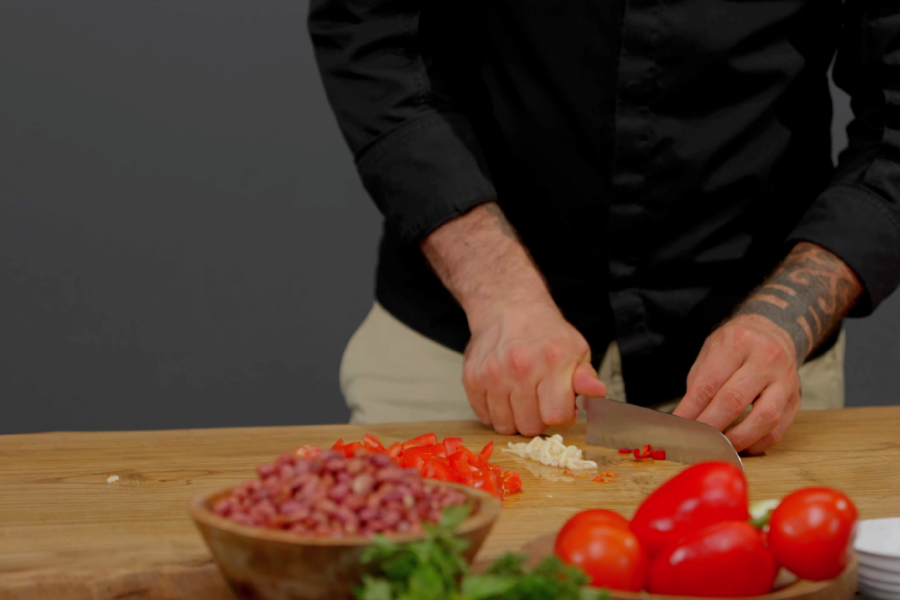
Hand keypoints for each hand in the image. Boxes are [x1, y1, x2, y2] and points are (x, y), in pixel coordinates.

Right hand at [463, 299, 606, 435]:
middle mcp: (521, 367)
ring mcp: (493, 373)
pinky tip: (502, 393)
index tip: (559, 404)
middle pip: (529, 426)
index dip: (561, 416)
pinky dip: (494, 411)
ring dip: (514, 418)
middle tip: (538, 399)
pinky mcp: (472, 378)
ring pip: (504, 426)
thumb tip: (597, 392)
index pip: (556, 417)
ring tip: (520, 396)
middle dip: (537, 419)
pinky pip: (484, 416)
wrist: (508, 307)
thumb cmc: (546, 333)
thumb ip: (585, 377)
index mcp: (553, 361)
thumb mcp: (576, 349)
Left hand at [673, 314, 800, 454]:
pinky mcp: (796, 400)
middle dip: (711, 425)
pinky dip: (758, 443)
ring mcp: (785, 380)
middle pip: (734, 400)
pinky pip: (778, 429)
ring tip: (719, 446)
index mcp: (738, 342)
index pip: (710, 383)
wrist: (774, 332)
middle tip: (696, 439)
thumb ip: (700, 383)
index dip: (692, 409)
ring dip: (737, 438)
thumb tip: (686, 418)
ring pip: (764, 418)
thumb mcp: (712, 351)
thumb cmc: (736, 344)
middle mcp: (766, 359)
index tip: (680, 425)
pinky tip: (742, 445)